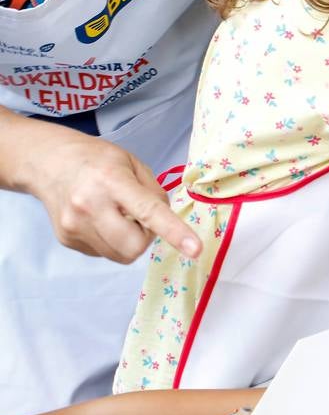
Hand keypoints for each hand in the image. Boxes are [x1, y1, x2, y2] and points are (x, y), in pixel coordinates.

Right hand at [16, 128, 200, 262]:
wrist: (47, 162)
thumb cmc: (96, 159)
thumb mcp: (132, 163)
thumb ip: (153, 193)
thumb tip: (166, 222)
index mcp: (112, 181)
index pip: (149, 212)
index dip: (174, 232)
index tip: (195, 248)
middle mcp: (89, 206)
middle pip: (134, 247)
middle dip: (146, 237)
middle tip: (139, 217)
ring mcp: (74, 226)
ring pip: (120, 255)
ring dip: (129, 241)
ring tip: (118, 215)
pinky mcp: (66, 240)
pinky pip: (104, 253)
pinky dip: (112, 241)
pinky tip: (102, 220)